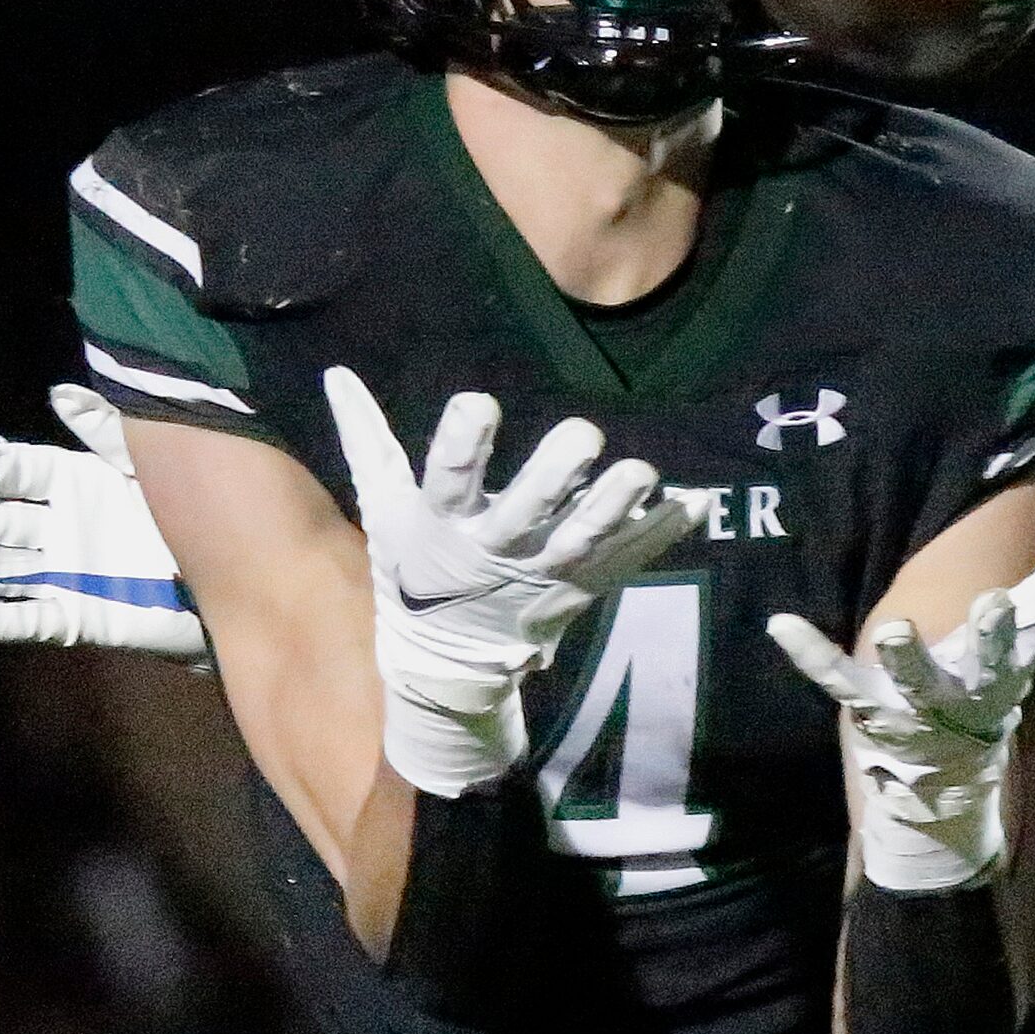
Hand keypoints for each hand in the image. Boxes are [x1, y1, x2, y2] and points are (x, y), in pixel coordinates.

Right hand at [0, 384, 207, 660]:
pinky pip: (26, 619)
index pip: (14, 472)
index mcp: (75, 484)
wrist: (236, 578)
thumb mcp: (152, 464)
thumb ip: (108, 432)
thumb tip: (59, 392)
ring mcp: (64, 574)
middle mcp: (60, 528)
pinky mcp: (76, 617)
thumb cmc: (193, 513)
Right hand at [324, 366, 700, 797]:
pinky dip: (663, 532)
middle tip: (583, 433)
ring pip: (586, 538)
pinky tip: (698, 500)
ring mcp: (546, 572)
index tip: (479, 402)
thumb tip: (336, 373)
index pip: (449, 479)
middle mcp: (498, 548)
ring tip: (643, 470)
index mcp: (444, 524)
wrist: (448, 660)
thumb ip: (367, 440)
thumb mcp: (384, 508)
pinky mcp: (584, 585)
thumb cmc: (413, 568)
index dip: (463, 444)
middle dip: (555, 475)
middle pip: (528, 511)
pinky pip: (629, 558)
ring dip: (616, 505)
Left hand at [767, 501, 1034, 890]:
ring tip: (896, 625)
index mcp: (1012, 665)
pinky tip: (780, 623)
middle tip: (989, 604)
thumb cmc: (992, 683)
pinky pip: (838, 680)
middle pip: (987, 662)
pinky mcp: (870, 709)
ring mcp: (917, 703)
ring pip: (913, 679)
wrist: (946, 779)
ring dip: (907, 656)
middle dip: (990, 638)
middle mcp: (971, 687)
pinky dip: (811, 652)